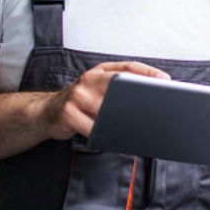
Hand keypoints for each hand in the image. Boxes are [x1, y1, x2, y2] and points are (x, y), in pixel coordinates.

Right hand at [42, 61, 169, 139]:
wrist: (45, 112)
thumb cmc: (78, 101)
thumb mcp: (97, 87)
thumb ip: (117, 87)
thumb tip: (147, 96)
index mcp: (99, 71)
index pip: (127, 67)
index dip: (148, 72)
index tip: (165, 80)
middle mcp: (88, 80)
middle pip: (119, 85)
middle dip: (138, 95)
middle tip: (156, 105)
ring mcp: (77, 96)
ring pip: (107, 109)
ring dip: (124, 121)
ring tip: (141, 129)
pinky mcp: (69, 114)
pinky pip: (93, 128)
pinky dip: (107, 137)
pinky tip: (117, 142)